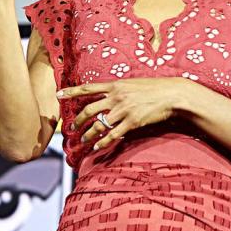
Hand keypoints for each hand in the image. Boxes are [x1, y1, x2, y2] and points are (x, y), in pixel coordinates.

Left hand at [59, 77, 193, 149]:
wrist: (172, 94)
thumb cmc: (154, 88)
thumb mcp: (133, 83)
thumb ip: (118, 89)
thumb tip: (107, 96)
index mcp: (115, 85)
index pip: (88, 88)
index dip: (72, 91)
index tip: (58, 94)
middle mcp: (116, 96)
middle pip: (89, 110)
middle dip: (77, 121)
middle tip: (71, 128)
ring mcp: (124, 110)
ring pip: (99, 125)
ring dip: (88, 135)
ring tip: (82, 140)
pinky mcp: (132, 122)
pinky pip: (113, 135)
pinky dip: (103, 142)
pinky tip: (98, 147)